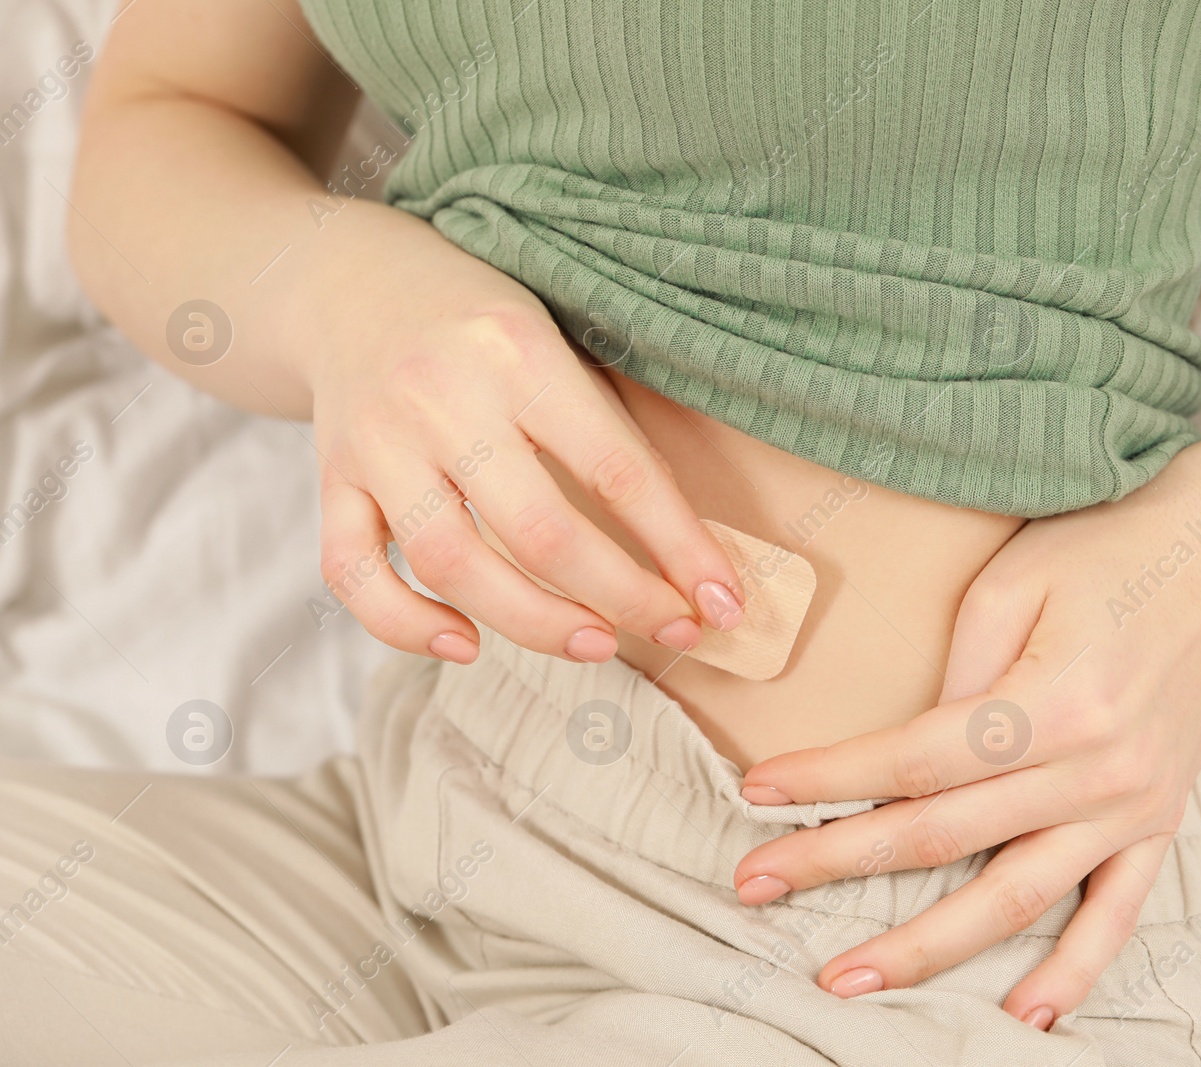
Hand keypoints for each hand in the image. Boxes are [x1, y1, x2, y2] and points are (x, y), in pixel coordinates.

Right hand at [291, 206, 745, 663]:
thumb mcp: (559, 345)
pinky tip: (466, 644)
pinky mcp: (329, 478)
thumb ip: (610, 434)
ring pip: (450, 563)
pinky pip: (351, 572)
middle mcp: (441, 396)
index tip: (722, 601)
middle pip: (539, 531)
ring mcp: (376, 442)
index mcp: (518, 351)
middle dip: (621, 597)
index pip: (618, 471)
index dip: (679, 548)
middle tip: (674, 631)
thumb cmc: (484, 327)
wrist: (352, 281)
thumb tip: (686, 554)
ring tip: (597, 645)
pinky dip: (404, 625)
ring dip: (533, 624)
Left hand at [732, 450, 1200, 1028]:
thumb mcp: (1011, 581)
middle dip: (839, 863)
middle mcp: (1100, 769)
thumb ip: (955, 671)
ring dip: (927, 946)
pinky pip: (1115, 917)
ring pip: (1015, 898)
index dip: (829, 779)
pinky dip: (1071, 972)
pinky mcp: (1159, 825)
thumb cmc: (1103, 553)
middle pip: (945, 835)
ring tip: (847, 979)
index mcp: (1058, 700)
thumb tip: (898, 759)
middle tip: (754, 885)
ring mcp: (1134, 808)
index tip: (757, 792)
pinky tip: (1021, 1016)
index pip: (916, 759)